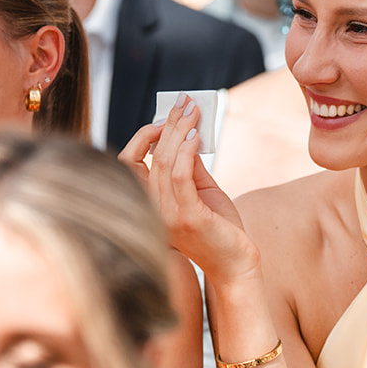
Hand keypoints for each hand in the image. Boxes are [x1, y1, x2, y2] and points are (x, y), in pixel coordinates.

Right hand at [118, 95, 256, 284]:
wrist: (236, 266)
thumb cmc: (220, 229)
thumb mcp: (202, 191)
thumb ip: (191, 166)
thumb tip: (187, 131)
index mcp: (150, 203)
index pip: (130, 164)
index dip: (145, 136)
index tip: (166, 117)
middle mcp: (152, 210)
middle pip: (151, 157)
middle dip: (168, 124)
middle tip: (185, 101)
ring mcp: (167, 216)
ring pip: (164, 163)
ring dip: (179, 131)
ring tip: (194, 111)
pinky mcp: (188, 218)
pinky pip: (181, 177)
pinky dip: (187, 151)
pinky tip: (196, 135)